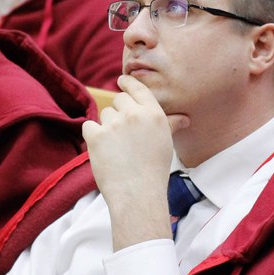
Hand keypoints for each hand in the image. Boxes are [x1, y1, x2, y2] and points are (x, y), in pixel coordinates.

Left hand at [85, 74, 188, 249]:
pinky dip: (93, 136)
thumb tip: (184, 119)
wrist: (137, 193)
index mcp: (152, 113)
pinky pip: (89, 126)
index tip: (122, 81)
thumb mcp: (165, 142)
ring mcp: (113, 124)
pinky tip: (103, 150)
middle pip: (118, 100)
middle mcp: (133, 114)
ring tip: (117, 147)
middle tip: (123, 133)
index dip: (127, 83)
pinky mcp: (95, 135)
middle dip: (118, 112)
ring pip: (104, 114)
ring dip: (107, 126)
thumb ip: (169, 124)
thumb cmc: (154, 170)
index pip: (138, 89)